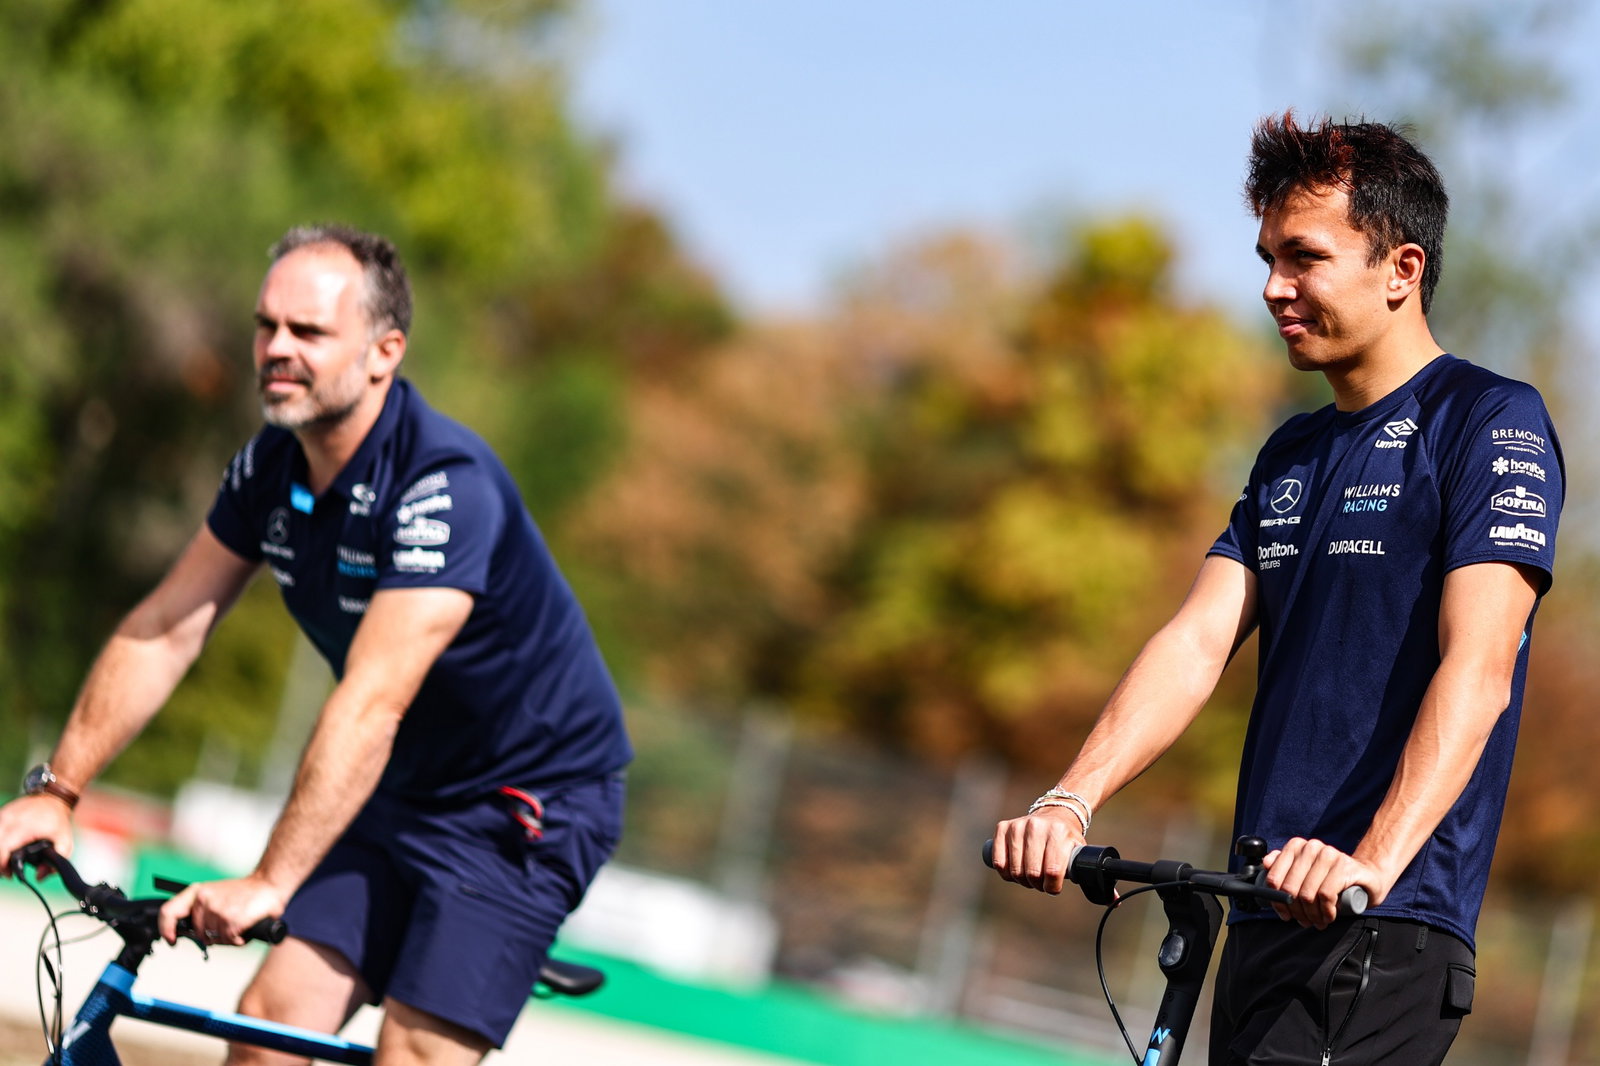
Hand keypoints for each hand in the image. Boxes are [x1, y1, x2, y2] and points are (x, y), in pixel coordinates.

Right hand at [0, 795, 74, 877]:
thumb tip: (39, 877)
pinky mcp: (1, 814)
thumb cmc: (57, 819)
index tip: (9, 874)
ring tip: (6, 862)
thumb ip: (55, 861)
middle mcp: (9, 820)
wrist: (53, 798)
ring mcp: (3, 816)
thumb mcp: (65, 840)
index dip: (2, 865)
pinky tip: (5, 849)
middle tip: (7, 871)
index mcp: (24, 827)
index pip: (3, 849)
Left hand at [158, 873, 287, 946]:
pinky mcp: (232, 918)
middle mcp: (205, 899)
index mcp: (198, 892)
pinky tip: (244, 930)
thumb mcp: (216, 895)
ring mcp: (218, 909)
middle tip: (228, 928)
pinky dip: (238, 939)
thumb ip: (201, 912)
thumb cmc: (244, 893)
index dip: (167, 930)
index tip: (172, 940)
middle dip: (214, 936)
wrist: (269, 883)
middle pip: (200, 933)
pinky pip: (229, 939)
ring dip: (228, 937)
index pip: (169, 912)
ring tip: (239, 925)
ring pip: (215, 938)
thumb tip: (188, 933)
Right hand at [990, 806, 1085, 894]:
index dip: (1051, 887)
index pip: (1052, 871)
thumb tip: (1080, 882)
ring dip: (1022, 880)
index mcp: (1058, 831)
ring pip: (1015, 870)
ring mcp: (1018, 826)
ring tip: (1029, 878)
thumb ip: (1077, 865)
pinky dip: (1005, 873)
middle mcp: (1036, 826)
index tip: (1052, 888)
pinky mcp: (1003, 827)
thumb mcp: (1077, 848)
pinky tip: (1014, 872)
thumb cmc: (1065, 837)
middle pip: (1032, 873)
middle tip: (1041, 884)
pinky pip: (999, 861)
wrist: (1054, 814)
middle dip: (1037, 884)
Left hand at [1262, 837, 1381, 928]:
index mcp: (1296, 846)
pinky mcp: (1345, 867)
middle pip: (1290, 888)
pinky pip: (1326, 895)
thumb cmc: (1331, 878)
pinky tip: (1329, 916)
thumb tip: (1266, 863)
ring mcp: (1329, 855)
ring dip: (1311, 915)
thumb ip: (1283, 867)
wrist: (1366, 876)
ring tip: (1318, 921)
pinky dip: (1325, 911)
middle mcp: (1311, 847)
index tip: (1285, 914)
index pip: (1275, 878)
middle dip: (1296, 911)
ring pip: (1307, 894)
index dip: (1278, 901)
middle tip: (1304, 921)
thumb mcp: (1305, 873)